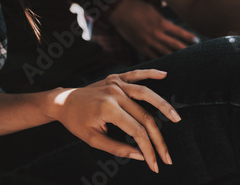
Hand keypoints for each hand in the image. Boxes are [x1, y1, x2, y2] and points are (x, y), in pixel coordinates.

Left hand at [49, 70, 180, 172]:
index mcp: (108, 109)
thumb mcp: (93, 140)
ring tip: (177, 118)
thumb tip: (141, 156)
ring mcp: (115, 83)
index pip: (137, 132)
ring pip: (146, 94)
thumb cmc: (76, 123)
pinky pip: (135, 74)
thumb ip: (118, 148)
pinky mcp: (115, 78)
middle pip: (145, 117)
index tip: (155, 165)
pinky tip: (164, 75)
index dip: (148, 150)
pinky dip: (150, 73)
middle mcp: (114, 93)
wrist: (63, 101)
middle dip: (158, 139)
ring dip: (163, 106)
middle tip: (168, 157)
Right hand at [108, 0, 197, 58]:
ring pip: (165, 52)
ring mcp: (148, 42)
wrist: (119, 10)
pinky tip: (166, 65)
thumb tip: (171, 27)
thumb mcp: (153, 10)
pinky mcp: (140, 46)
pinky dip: (160, 60)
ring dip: (175, 57)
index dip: (188, 37)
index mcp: (160, 23)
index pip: (179, 32)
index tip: (197, 41)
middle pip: (174, 45)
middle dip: (185, 50)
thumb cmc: (137, 7)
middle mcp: (156, 34)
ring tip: (184, 62)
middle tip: (195, 55)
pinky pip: (152, 56)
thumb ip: (163, 20)